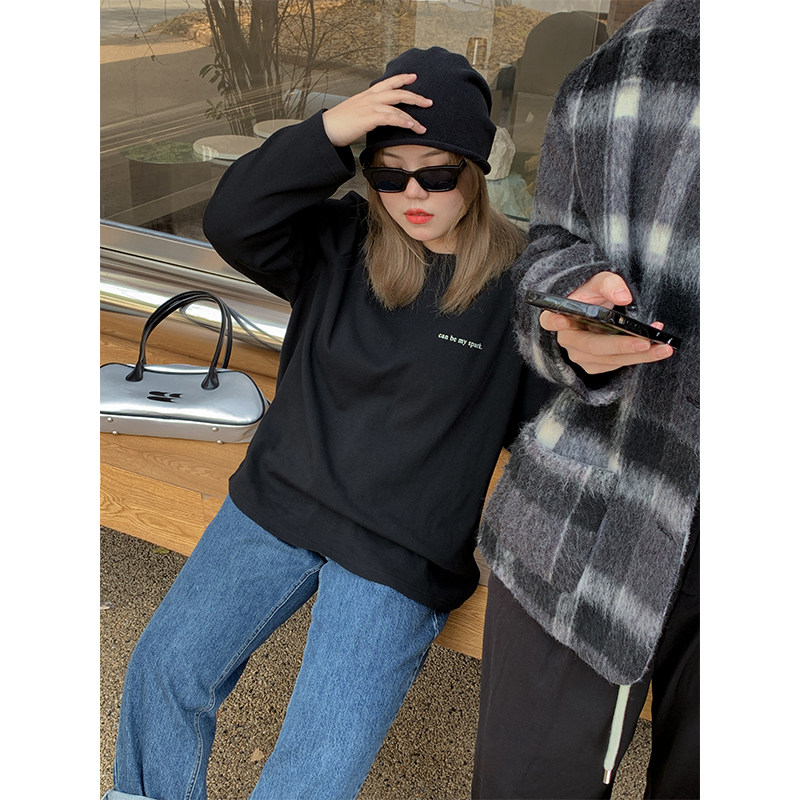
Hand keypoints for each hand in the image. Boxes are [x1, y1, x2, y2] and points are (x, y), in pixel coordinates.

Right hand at [322, 73, 431, 147]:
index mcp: (368, 94)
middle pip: (398, 92)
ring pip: (397, 105)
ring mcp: (370, 106)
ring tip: (422, 126)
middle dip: (415, 96)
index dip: (402, 78)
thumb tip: (378, 116)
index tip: (414, 76)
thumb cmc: (340, 123)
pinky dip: (402, 121)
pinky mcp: (368, 118)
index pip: (388, 82)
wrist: (327, 129)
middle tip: (428, 102)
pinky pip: (390, 117)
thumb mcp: (356, 111)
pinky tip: (410, 126)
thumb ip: (369, 110)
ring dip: (412, 116)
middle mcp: (370, 97)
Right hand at [538, 271, 674, 373]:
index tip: (562, 320)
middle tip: (646, 342)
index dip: (555, 321)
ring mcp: (580, 355)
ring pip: (609, 360)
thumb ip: (609, 284)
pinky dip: (638, 357)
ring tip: (663, 347)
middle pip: (593, 347)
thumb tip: (624, 296)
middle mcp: (567, 340)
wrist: (595, 310)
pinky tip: (655, 348)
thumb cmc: (592, 296)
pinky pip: (616, 365)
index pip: (550, 320)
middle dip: (622, 346)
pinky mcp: (594, 365)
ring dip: (638, 356)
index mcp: (560, 316)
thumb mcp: (598, 282)